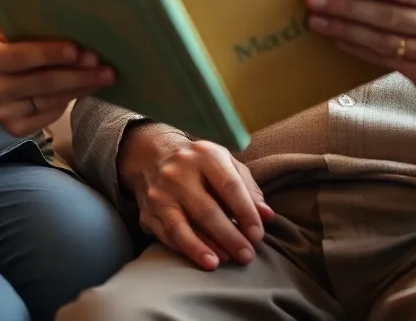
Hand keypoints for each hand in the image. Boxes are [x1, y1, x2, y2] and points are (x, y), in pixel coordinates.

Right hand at [0, 17, 113, 135]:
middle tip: (105, 67)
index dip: (50, 53)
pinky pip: (50, 115)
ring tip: (105, 76)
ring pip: (51, 100)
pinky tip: (86, 88)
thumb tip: (59, 6)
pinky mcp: (15, 130)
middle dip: (77, 75)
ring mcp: (3, 113)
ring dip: (81, 88)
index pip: (22, 56)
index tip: (77, 50)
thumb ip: (20, 19)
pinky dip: (70, 100)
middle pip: (43, 83)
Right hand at [118, 123, 274, 270]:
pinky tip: (205, 260)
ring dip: (204, 247)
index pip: (229, 186)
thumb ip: (247, 188)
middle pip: (206, 209)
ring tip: (224, 262)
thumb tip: (267, 216)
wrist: (153, 154)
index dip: (246, 212)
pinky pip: (167, 235)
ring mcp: (160, 192)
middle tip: (247, 256)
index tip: (258, 235)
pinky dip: (187, 249)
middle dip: (229, 236)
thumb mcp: (225, 163)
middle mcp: (179, 171)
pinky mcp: (147, 211)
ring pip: (181, 226)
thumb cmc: (199, 163)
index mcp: (205, 154)